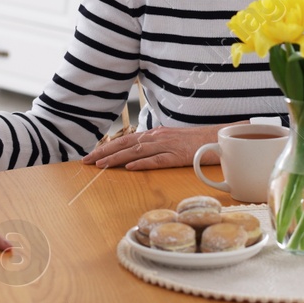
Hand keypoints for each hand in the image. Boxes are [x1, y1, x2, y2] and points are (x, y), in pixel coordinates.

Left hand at [81, 124, 225, 170]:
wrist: (218, 138)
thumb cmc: (195, 142)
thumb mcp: (171, 140)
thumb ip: (155, 145)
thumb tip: (139, 153)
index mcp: (154, 134)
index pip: (125, 140)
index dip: (107, 147)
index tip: (91, 156)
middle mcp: (157, 137)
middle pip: (125, 144)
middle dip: (104, 152)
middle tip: (86, 161)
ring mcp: (167, 146)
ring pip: (137, 151)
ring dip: (117, 158)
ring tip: (101, 165)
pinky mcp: (177, 156)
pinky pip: (158, 160)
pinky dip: (143, 163)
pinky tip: (130, 168)